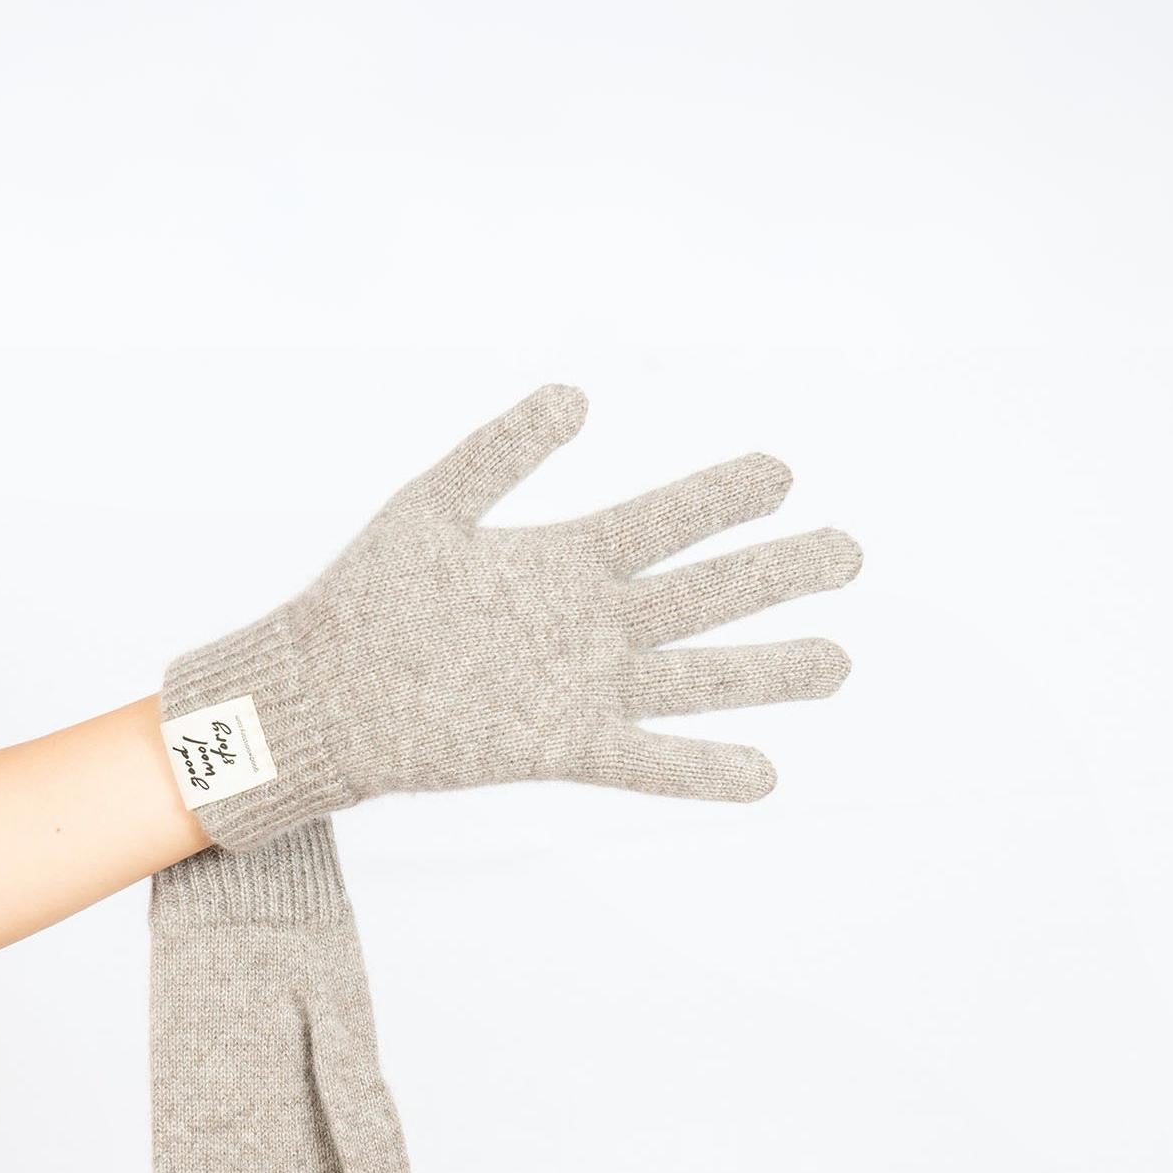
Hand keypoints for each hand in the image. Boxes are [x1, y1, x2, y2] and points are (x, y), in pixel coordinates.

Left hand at [163, 386, 861, 849]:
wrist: (322, 693)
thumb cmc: (366, 599)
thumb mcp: (433, 505)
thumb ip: (502, 451)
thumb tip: (578, 395)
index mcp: (563, 560)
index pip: (663, 522)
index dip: (721, 498)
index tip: (782, 473)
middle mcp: (588, 623)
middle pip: (703, 594)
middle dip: (777, 574)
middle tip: (850, 552)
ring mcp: (581, 686)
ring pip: (695, 677)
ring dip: (766, 672)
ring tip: (837, 662)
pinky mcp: (561, 745)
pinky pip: (647, 760)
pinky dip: (703, 770)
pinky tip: (764, 777)